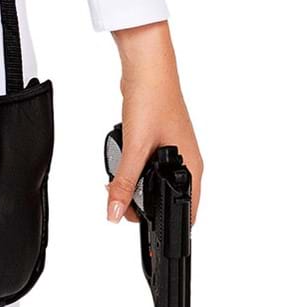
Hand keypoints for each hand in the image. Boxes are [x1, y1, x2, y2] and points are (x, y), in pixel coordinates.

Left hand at [106, 20, 202, 228]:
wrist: (147, 68)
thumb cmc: (153, 100)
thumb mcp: (136, 148)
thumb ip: (125, 183)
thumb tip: (114, 212)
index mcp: (192, 167)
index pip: (189, 211)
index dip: (171, 227)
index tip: (150, 238)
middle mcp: (187, 161)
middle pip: (167, 199)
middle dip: (142, 205)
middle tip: (118, 201)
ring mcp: (174, 151)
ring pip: (155, 183)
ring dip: (135, 187)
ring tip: (115, 184)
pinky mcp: (160, 141)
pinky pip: (147, 167)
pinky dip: (134, 171)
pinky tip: (120, 166)